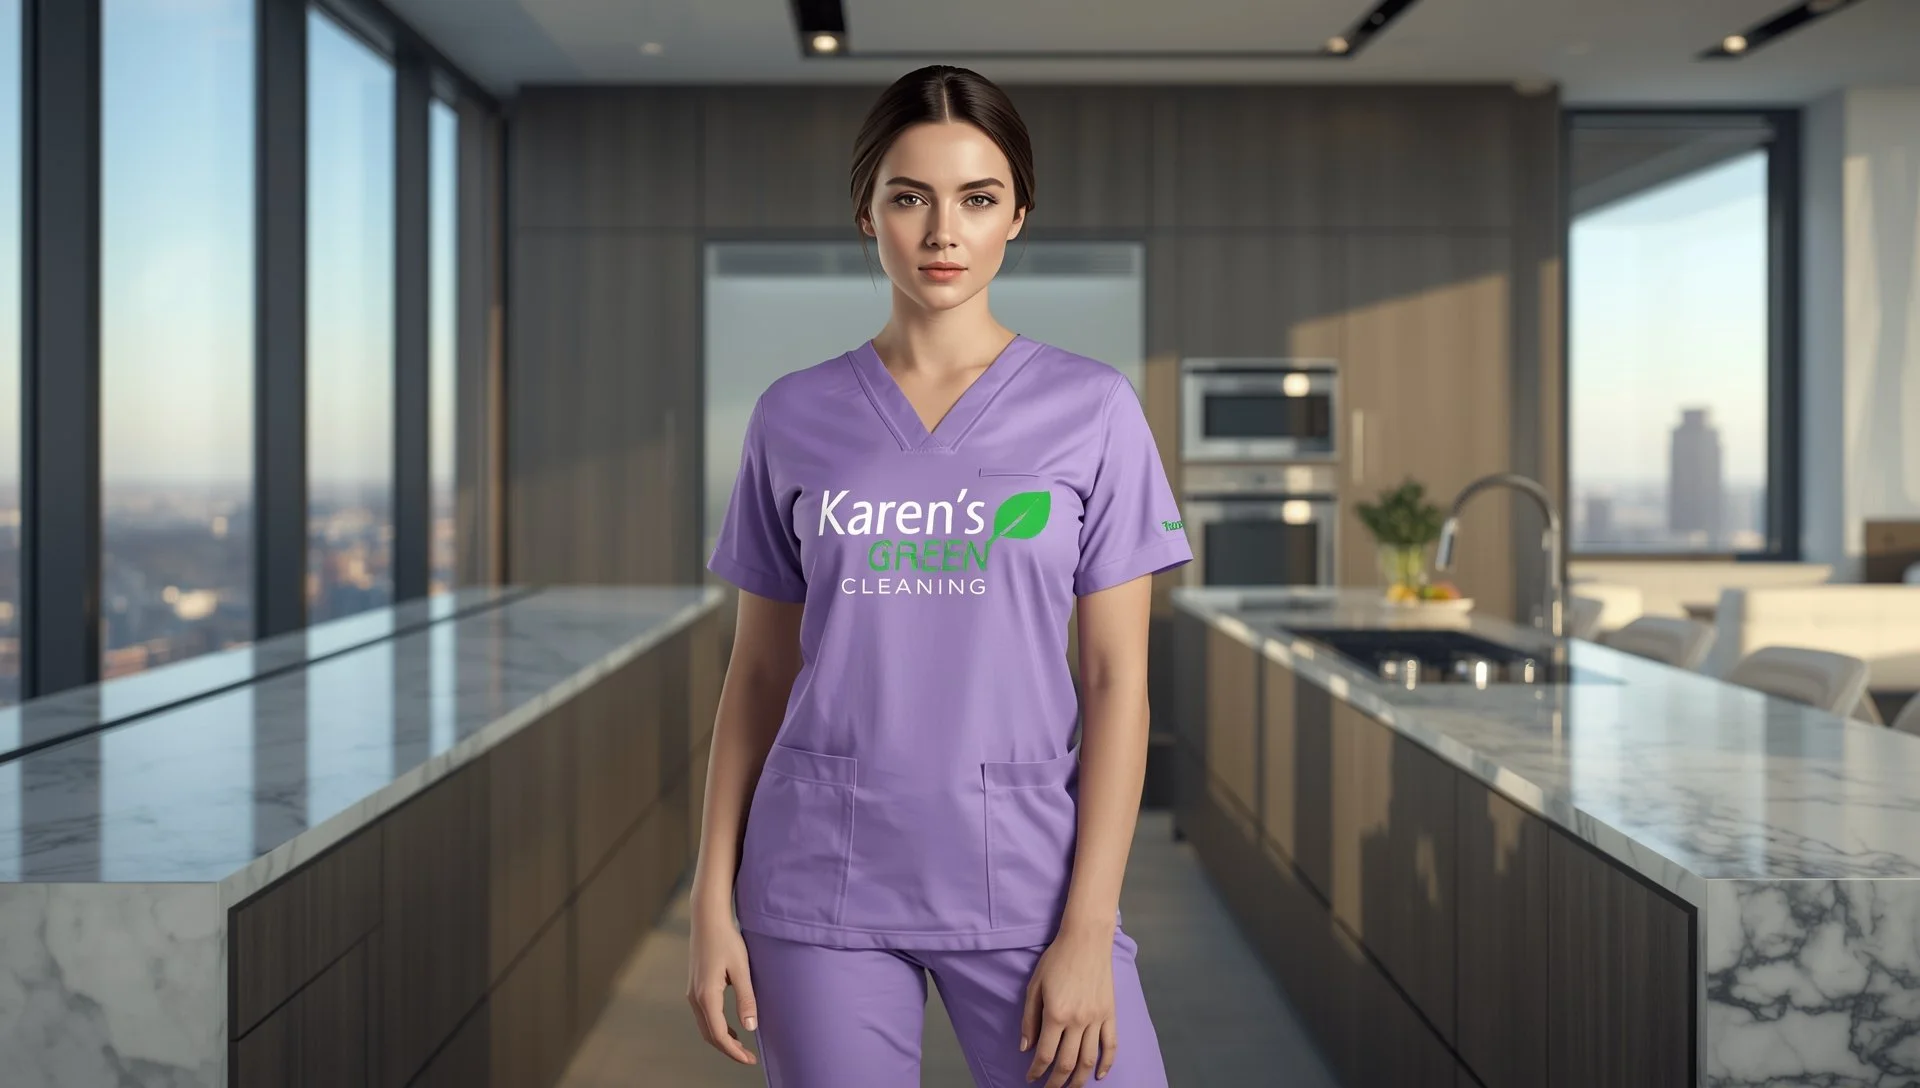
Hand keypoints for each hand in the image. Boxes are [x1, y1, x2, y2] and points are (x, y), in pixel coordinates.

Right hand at [686, 907, 758, 1065]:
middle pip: (710, 1035)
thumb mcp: (741, 969)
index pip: (719, 1035)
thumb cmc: (726, 940)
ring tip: (742, 1047)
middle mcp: (695, 997)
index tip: (750, 1060)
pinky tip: (732, 1028)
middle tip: (749, 1058)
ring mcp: (692, 993)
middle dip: (729, 1050)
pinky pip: (704, 1016)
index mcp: (706, 996)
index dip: (734, 1051)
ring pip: (705, 1027)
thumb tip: (751, 1028)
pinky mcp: (695, 987)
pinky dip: (717, 1027)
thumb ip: (746, 999)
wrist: (707, 919)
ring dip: (722, 1040)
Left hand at [1020, 922, 1117, 1085]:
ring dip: (1079, 1080)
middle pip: (1066, 1063)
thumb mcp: (1035, 986)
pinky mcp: (1110, 1014)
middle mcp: (1077, 1021)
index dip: (1036, 1071)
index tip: (1030, 1078)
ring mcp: (1096, 1018)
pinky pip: (1111, 1045)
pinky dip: (1107, 1063)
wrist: (1086, 940)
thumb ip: (1029, 1019)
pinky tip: (1100, 1076)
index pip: (1045, 1054)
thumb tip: (1025, 1047)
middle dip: (1056, 1082)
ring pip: (1089, 1060)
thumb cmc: (1056, 959)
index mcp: (1055, 1014)